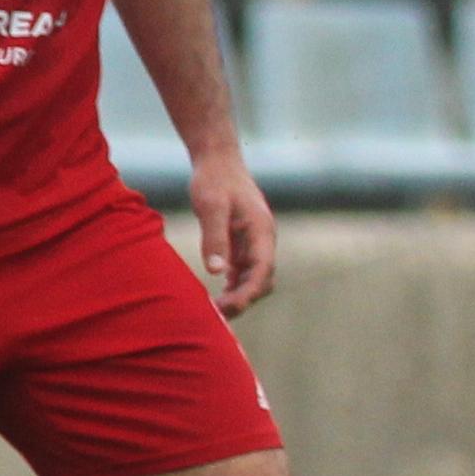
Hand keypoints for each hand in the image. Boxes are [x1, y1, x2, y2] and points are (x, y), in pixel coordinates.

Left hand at [188, 149, 276, 316]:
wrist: (218, 161)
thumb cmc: (214, 180)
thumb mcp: (211, 207)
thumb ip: (215, 238)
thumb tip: (216, 272)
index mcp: (262, 231)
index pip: (263, 270)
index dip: (249, 292)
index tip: (229, 307)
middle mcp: (263, 240)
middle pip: (262, 280)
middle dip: (244, 300)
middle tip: (216, 315)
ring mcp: (254, 243)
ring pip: (254, 279)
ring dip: (239, 296)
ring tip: (215, 311)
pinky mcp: (242, 243)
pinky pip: (243, 272)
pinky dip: (234, 287)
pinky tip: (217, 297)